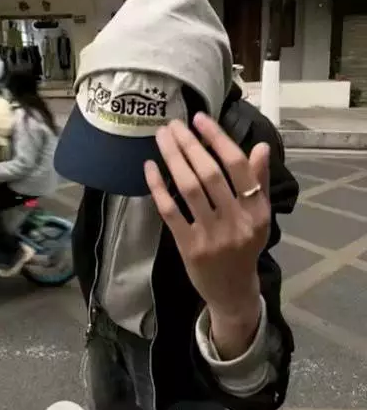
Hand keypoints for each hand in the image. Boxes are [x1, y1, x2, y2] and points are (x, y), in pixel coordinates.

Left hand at [145, 113, 270, 356]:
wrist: (232, 291)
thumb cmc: (244, 248)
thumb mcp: (259, 217)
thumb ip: (258, 182)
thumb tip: (259, 146)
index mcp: (257, 211)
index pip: (237, 166)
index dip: (218, 139)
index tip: (199, 119)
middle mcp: (236, 222)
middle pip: (210, 173)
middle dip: (190, 144)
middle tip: (172, 124)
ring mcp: (211, 236)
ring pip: (189, 188)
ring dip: (174, 158)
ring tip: (162, 137)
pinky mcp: (188, 247)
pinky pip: (170, 211)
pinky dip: (159, 188)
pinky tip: (150, 167)